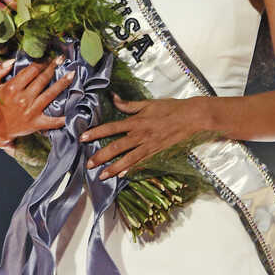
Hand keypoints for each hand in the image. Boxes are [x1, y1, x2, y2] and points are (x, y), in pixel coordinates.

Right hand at [0, 57, 75, 148]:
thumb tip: (12, 61)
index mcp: (12, 87)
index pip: (31, 70)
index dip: (41, 62)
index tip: (47, 57)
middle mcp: (23, 98)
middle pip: (42, 79)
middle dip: (53, 67)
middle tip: (61, 59)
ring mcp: (31, 110)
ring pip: (50, 94)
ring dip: (62, 83)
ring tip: (72, 75)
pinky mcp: (36, 123)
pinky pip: (52, 121)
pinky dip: (62, 118)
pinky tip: (72, 112)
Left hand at [80, 95, 203, 179]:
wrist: (191, 117)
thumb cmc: (170, 108)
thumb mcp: (148, 103)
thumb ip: (129, 104)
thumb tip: (113, 98)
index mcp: (136, 121)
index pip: (111, 127)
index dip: (96, 133)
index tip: (83, 138)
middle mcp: (140, 135)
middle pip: (116, 147)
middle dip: (101, 156)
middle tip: (88, 164)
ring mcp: (148, 145)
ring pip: (127, 159)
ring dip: (113, 168)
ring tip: (101, 176)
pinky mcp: (156, 152)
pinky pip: (141, 162)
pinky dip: (131, 169)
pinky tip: (122, 176)